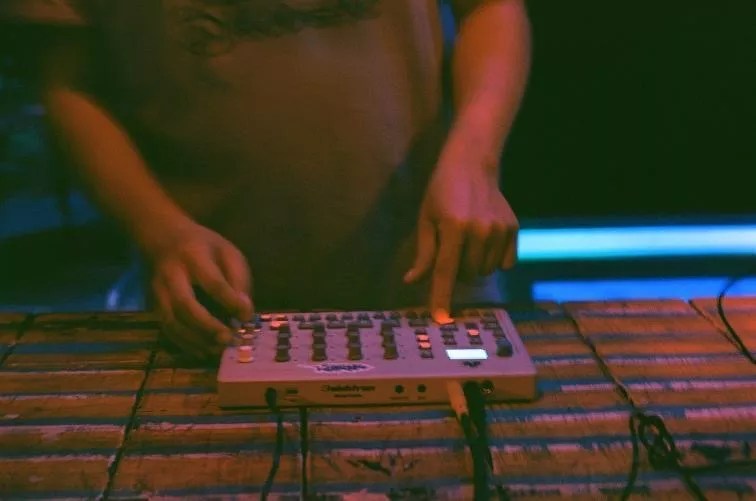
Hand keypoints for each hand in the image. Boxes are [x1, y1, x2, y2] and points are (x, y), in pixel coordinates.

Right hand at [143, 221, 252, 359]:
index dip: (230, 302)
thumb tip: (244, 312)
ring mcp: (157, 291)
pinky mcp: (152, 304)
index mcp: (194, 256)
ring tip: (219, 350)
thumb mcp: (228, 252)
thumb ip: (239, 279)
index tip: (246, 317)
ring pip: (172, 321)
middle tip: (228, 339)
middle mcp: (171, 275)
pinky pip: (166, 329)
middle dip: (207, 326)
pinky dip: (184, 344)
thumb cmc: (204, 247)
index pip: (213, 282)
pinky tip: (203, 351)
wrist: (163, 238)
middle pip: (185, 305)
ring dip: (196, 340)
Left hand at [403, 151, 517, 323]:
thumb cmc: (441, 192)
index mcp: (453, 227)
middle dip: (457, 272)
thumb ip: (424, 253)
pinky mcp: (513, 229)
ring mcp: (500, 230)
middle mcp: (479, 230)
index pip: (445, 271)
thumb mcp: (426, 219)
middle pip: (467, 276)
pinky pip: (505, 264)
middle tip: (452, 250)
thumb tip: (412, 281)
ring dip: (475, 266)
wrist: (472, 165)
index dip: (441, 297)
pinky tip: (486, 241)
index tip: (441, 318)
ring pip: (486, 272)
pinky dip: (494, 260)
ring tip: (468, 242)